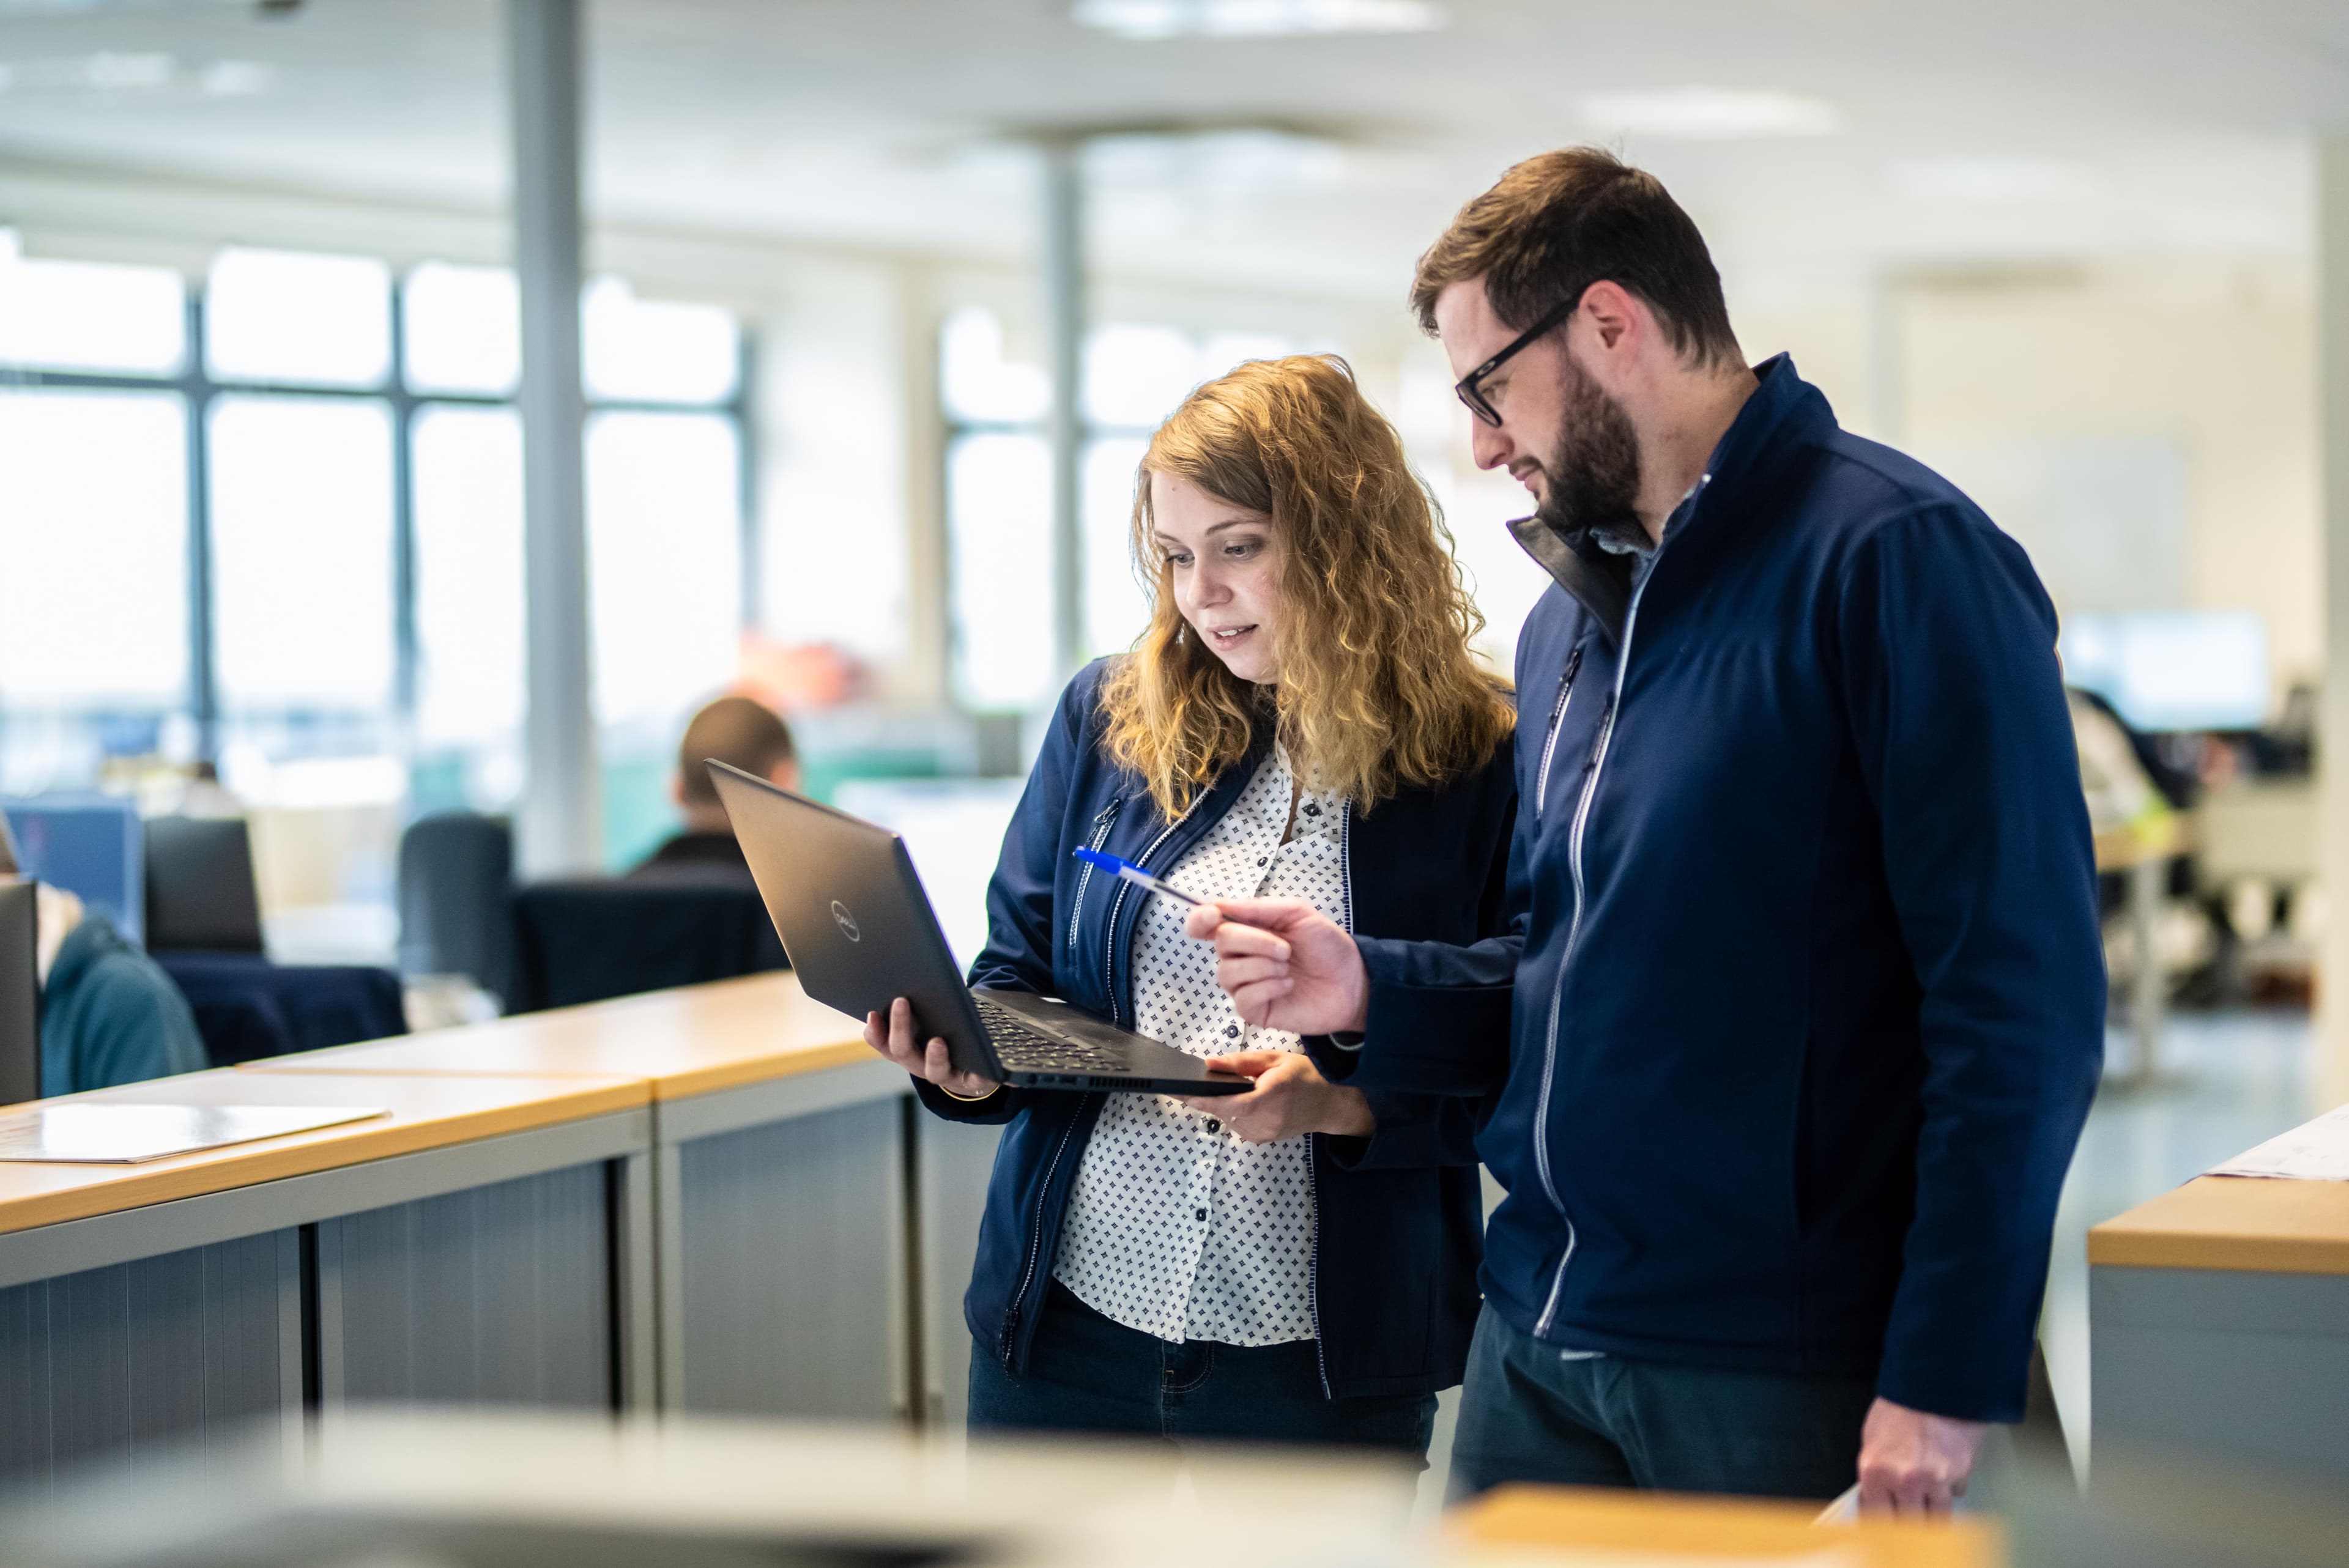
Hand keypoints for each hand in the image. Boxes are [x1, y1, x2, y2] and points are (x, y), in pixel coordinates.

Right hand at [863, 996, 999, 1099]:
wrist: (971, 1068)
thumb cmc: (944, 1033)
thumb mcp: (926, 1020)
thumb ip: (916, 1005)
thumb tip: (909, 978)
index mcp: (905, 1049)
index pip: (882, 1042)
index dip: (875, 1031)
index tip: (872, 1012)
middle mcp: (920, 1064)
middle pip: (903, 1051)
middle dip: (900, 1027)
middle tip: (901, 1001)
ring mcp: (945, 1074)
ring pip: (934, 1071)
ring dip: (934, 1057)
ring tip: (937, 1041)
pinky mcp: (972, 1081)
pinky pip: (974, 1081)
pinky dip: (976, 1075)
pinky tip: (978, 1067)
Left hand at [1171, 1050, 1374, 1142]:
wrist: (1329, 1104)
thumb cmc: (1305, 1076)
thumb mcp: (1274, 1059)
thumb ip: (1240, 1062)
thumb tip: (1209, 1063)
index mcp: (1270, 1095)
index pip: (1227, 1102)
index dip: (1201, 1099)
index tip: (1180, 1093)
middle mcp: (1267, 1119)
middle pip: (1223, 1111)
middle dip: (1211, 1097)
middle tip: (1205, 1083)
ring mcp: (1265, 1133)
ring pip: (1228, 1119)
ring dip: (1226, 1104)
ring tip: (1242, 1089)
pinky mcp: (1262, 1139)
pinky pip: (1237, 1125)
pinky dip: (1236, 1112)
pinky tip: (1247, 1101)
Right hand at [1183, 898, 1368, 1034]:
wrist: (1352, 981)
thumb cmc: (1327, 947)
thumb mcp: (1297, 913)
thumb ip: (1256, 908)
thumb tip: (1217, 905)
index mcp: (1247, 929)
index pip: (1205, 923)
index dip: (1200, 919)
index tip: (1212, 917)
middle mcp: (1240, 956)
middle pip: (1220, 943)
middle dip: (1255, 941)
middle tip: (1286, 949)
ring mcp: (1245, 984)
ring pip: (1227, 973)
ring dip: (1263, 966)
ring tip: (1288, 967)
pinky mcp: (1254, 1010)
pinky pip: (1243, 998)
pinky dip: (1268, 987)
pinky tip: (1287, 985)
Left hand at [1855, 1397, 1986, 1516]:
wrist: (1935, 1386)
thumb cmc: (1902, 1406)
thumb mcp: (1872, 1438)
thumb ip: (1874, 1473)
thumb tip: (1872, 1498)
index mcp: (1875, 1471)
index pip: (1875, 1517)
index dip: (1880, 1525)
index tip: (1883, 1528)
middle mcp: (1903, 1480)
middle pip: (1907, 1525)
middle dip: (1907, 1522)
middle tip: (1907, 1516)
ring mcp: (1933, 1481)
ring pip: (1934, 1517)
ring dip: (1930, 1511)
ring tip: (1926, 1498)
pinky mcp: (1958, 1476)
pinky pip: (1954, 1496)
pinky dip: (1950, 1491)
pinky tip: (1945, 1476)